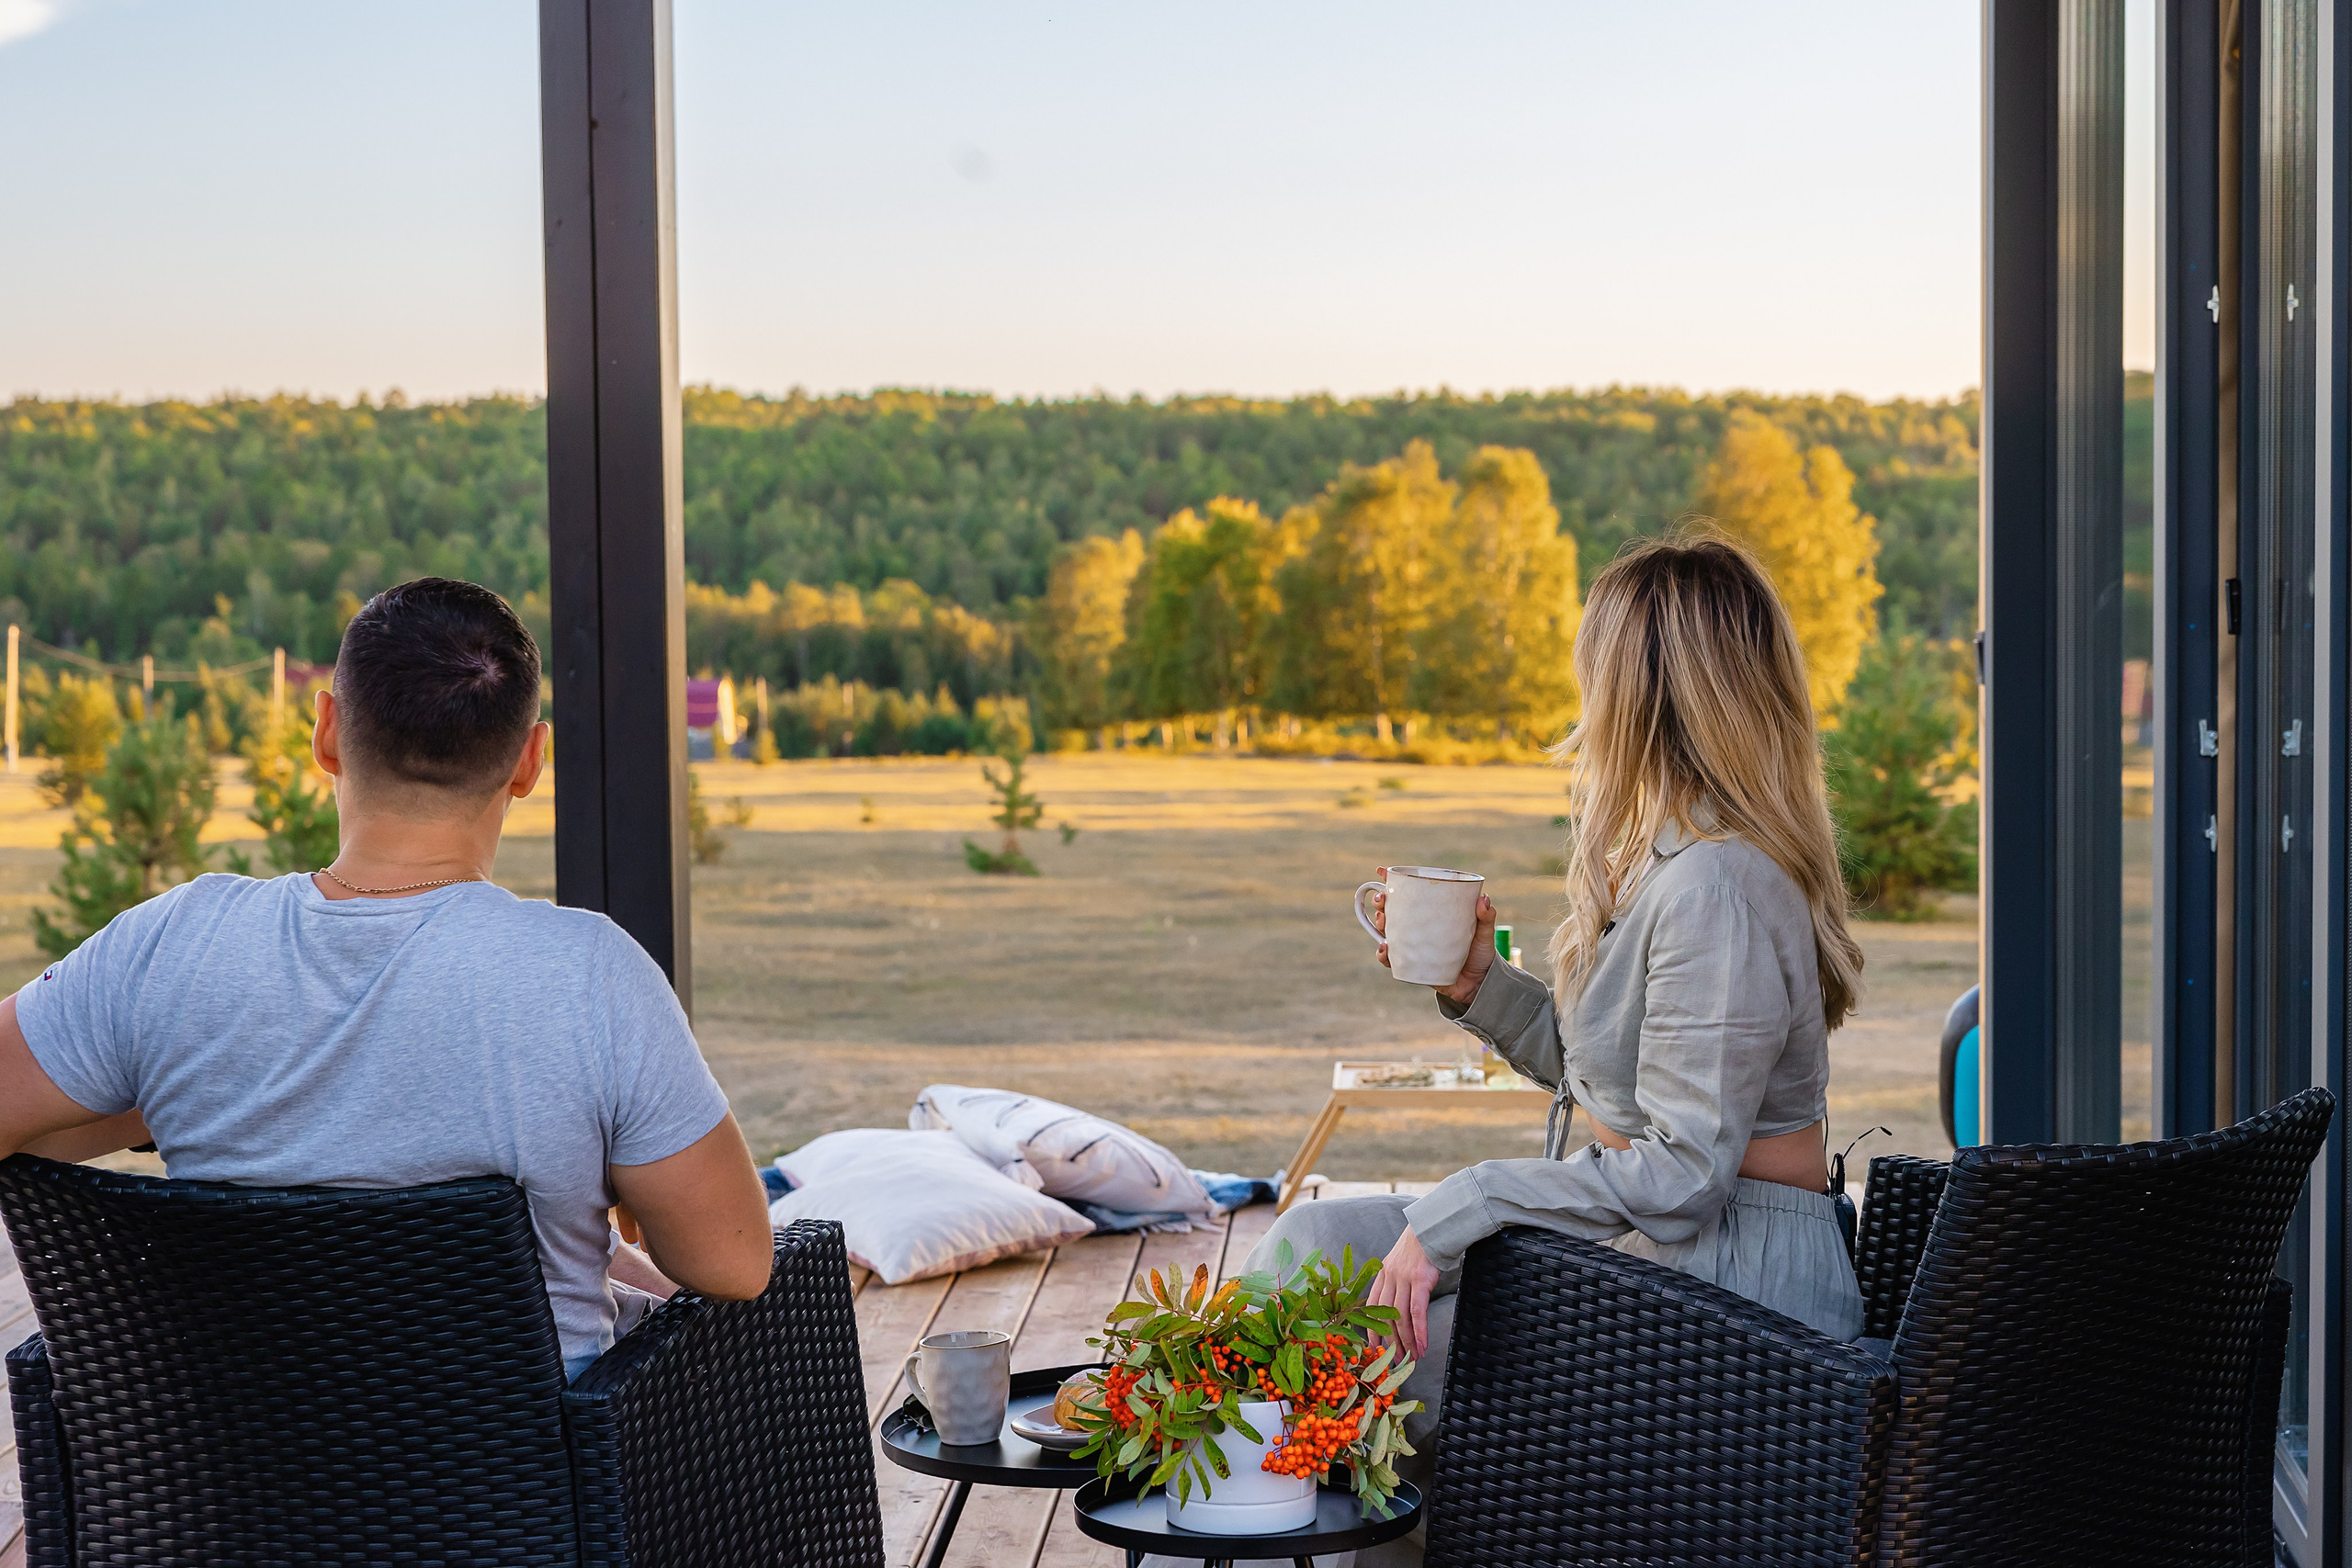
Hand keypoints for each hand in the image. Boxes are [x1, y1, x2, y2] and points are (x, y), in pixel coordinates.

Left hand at [1368, 1224, 1441, 1359]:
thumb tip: (1397, 1307)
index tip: (1375, 1347)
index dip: (1371, 1329)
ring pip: (1401, 1318)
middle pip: (1385, 1317)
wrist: (1434, 1228)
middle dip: (1391, 1342)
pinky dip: (1419, 1332)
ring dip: (1407, 1342)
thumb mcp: (1400, 1263)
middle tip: (1397, 1361)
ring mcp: (1404, 1279)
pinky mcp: (1420, 1280)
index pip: (1371, 1307)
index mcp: (1382, 1274)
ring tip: (1413, 1358)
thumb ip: (1395, 1282)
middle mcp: (1389, 1277)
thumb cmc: (1420, 1248)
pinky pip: (1417, 1312)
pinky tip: (1422, 1345)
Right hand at [1371, 867, 1496, 1004]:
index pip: (1409, 895)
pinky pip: (1392, 960)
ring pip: (1387, 932)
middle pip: (1392, 911)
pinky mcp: (1411, 965)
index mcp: (1431, 914)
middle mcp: (1417, 928)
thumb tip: (1484, 899)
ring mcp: (1413, 946)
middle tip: (1382, 899)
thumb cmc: (1480, 954)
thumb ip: (1486, 917)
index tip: (1383, 871)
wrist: (1479, 984)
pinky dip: (1384, 954)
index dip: (1392, 883)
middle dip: (1380, 902)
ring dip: (1378, 924)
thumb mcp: (1484, 933)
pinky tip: (1385, 947)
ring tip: (1382, 920)